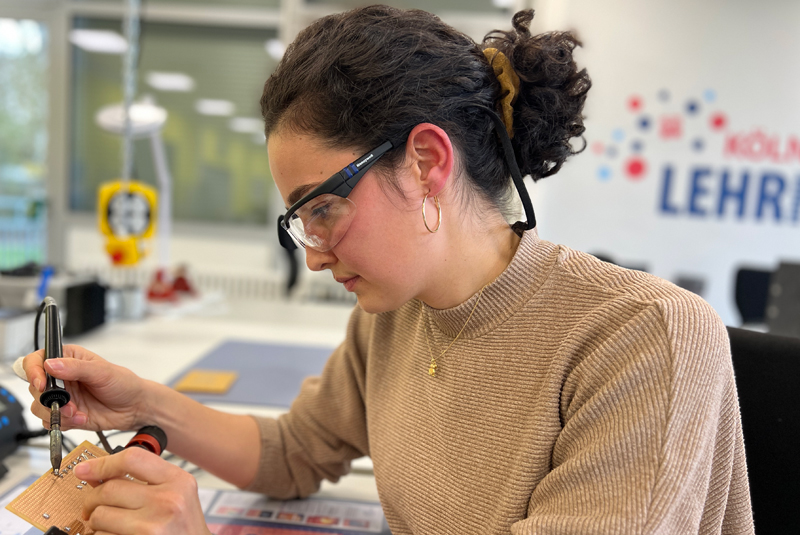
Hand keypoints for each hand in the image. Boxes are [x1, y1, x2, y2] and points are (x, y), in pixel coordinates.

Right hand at [24, 345, 147, 431]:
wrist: (135, 407)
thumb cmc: (123, 383)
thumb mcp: (102, 371)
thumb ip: (76, 368)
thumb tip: (51, 364)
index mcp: (68, 359)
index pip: (36, 361)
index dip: (33, 371)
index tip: (41, 383)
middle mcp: (61, 378)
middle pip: (35, 387)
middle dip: (48, 398)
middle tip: (67, 403)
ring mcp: (62, 398)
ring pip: (39, 407)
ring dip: (56, 413)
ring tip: (77, 413)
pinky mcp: (66, 415)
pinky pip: (51, 421)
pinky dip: (64, 423)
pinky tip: (81, 418)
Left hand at [76, 447, 210, 534]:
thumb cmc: (183, 527)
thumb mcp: (176, 495)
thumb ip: (145, 481)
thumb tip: (99, 475)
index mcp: (177, 481)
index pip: (132, 459)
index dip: (102, 463)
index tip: (85, 469)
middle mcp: (167, 501)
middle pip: (108, 489)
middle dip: (92, 500)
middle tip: (92, 507)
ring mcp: (151, 526)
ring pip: (99, 517)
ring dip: (97, 523)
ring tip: (110, 526)